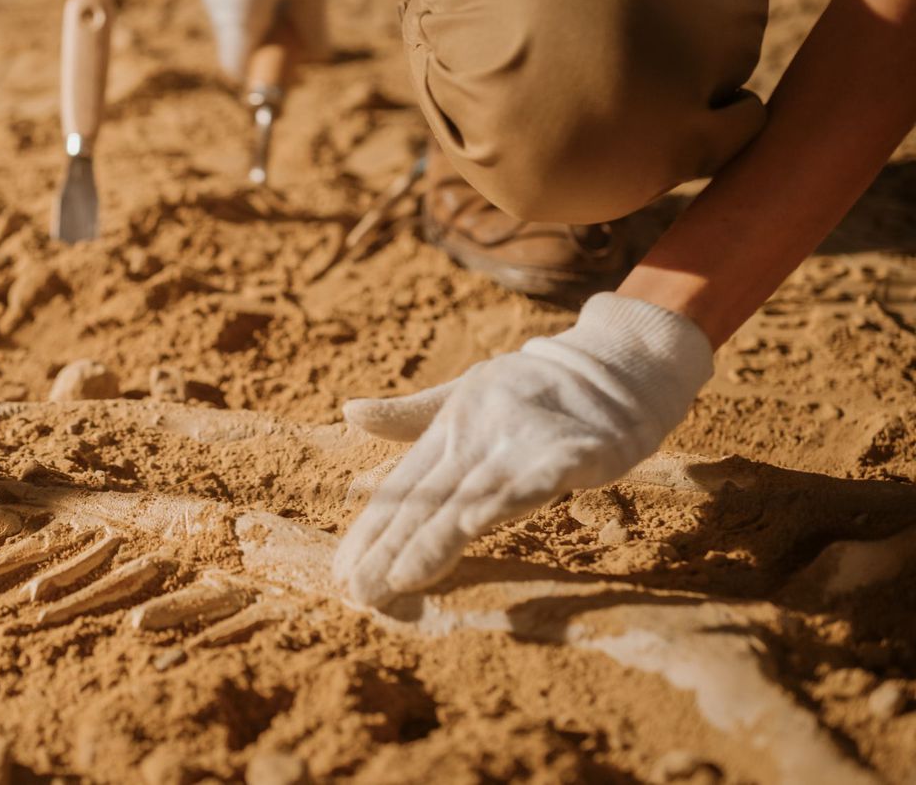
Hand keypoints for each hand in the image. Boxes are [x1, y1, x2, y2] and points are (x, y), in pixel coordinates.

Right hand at [192, 0, 340, 76]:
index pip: (234, 64)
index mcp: (236, 8)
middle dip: (266, 34)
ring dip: (260, 3)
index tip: (287, 65)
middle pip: (235, 32)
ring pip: (232, 1)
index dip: (260, 72)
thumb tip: (318, 57)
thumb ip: (312, 25)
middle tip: (304, 17)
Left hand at [332, 294, 714, 607]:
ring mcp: (524, 441)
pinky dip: (509, 498)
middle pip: (429, 499)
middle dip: (391, 548)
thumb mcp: (465, 393)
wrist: (613, 364)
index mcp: (451, 427)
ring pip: (473, 496)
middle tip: (359, 592)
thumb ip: (410, 416)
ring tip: (401, 577)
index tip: (343, 572)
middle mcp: (479, 435)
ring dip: (436, 538)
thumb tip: (349, 412)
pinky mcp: (574, 449)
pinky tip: (477, 524)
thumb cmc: (533, 387)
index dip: (373, 530)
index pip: (404, 487)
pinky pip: (539, 478)